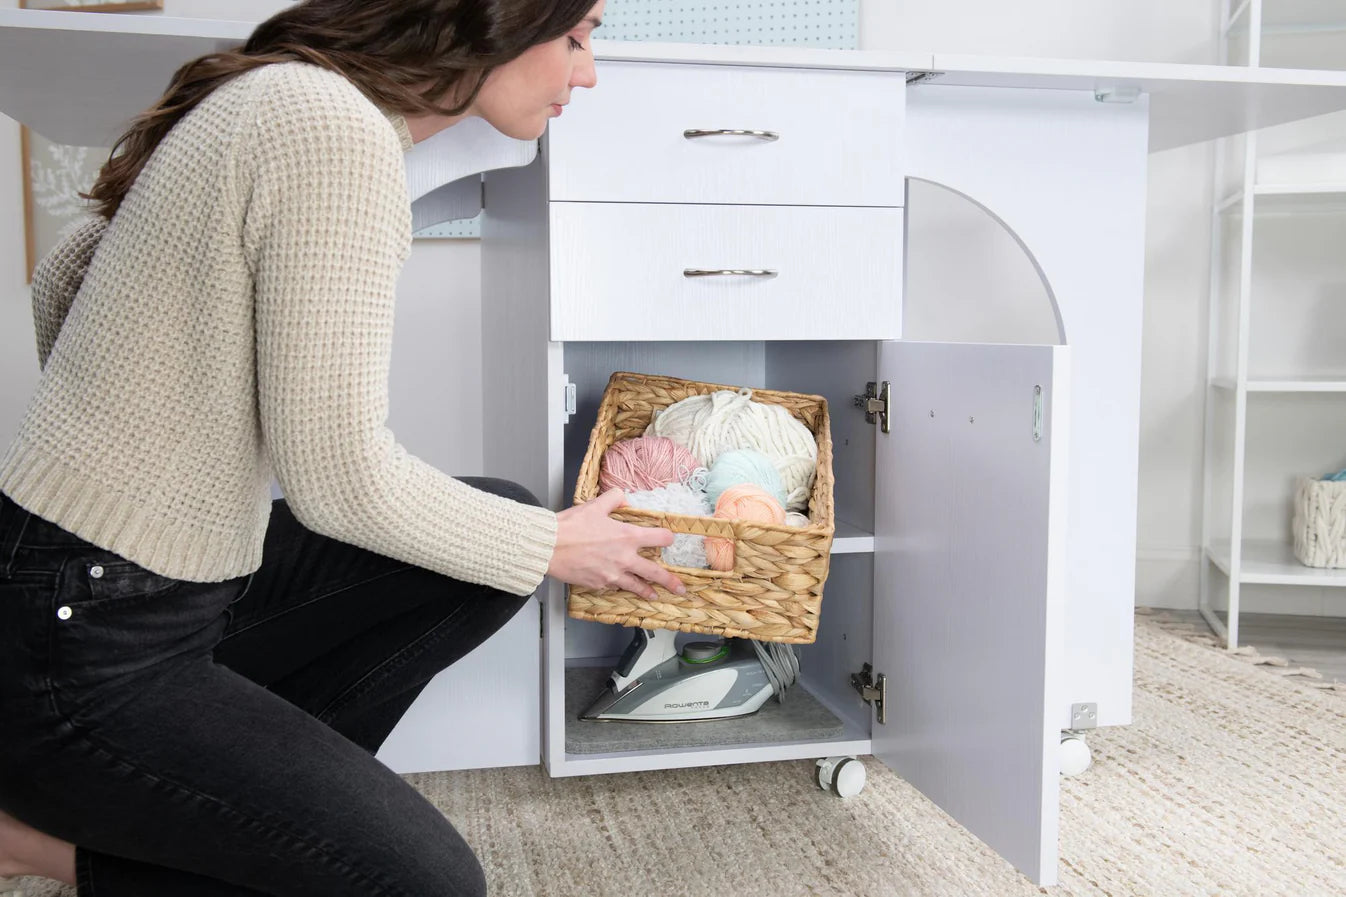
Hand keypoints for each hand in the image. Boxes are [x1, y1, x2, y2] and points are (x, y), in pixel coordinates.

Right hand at [547, 488, 686, 599]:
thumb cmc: (570, 526)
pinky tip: (622, 588)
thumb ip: (614, 498)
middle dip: (670, 581)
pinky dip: (619, 587)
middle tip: (680, 588)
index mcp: (627, 537)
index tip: (670, 540)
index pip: (659, 538)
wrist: (549, 547)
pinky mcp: (599, 584)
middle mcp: (625, 558)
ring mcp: (612, 574)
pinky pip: (614, 587)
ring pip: (637, 586)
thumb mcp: (595, 505)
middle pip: (655, 572)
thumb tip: (623, 497)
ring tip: (656, 596)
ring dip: (648, 592)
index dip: (667, 538)